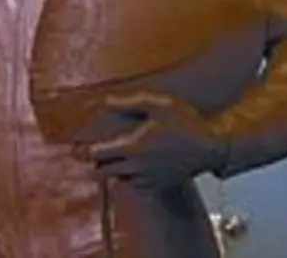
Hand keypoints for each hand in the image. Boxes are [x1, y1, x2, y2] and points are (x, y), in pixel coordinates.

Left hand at [74, 92, 227, 191]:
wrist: (211, 148)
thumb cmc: (186, 122)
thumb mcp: (158, 104)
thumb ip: (128, 102)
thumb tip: (103, 101)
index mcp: (133, 146)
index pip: (97, 155)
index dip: (82, 152)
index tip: (75, 148)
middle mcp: (136, 166)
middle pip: (101, 173)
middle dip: (94, 164)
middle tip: (94, 154)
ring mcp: (146, 179)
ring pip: (117, 180)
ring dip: (113, 170)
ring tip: (119, 155)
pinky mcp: (156, 186)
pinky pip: (134, 185)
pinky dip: (130, 177)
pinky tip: (137, 163)